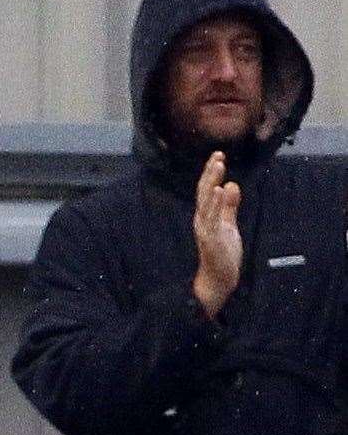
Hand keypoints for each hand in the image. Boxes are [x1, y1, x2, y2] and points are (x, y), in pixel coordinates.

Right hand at [192, 151, 241, 318]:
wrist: (219, 279)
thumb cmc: (223, 254)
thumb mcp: (229, 225)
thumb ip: (229, 206)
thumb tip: (232, 185)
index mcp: (205, 216)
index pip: (206, 190)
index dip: (211, 173)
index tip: (218, 156)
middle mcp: (201, 220)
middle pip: (203, 192)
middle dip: (210, 174)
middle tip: (217, 156)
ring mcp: (205, 229)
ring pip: (206, 202)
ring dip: (211, 184)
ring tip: (218, 168)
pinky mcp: (211, 238)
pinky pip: (212, 218)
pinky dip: (215, 203)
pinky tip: (219, 191)